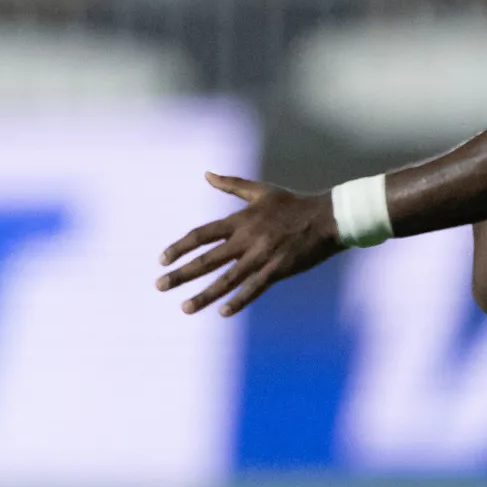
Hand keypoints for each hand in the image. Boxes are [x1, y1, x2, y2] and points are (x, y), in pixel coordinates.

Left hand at [155, 174, 340, 316]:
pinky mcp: (277, 270)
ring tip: (184, 307)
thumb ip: (231, 184)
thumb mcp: (261, 190)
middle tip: (159, 286)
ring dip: (204, 295)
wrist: (327, 218)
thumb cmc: (293, 203)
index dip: (180, 247)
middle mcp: (246, 239)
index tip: (162, 259)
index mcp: (240, 220)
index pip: (201, 235)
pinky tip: (223, 312)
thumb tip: (206, 174)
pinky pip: (254, 289)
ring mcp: (261, 256)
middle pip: (207, 260)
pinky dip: (238, 301)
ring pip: (226, 280)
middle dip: (182, 274)